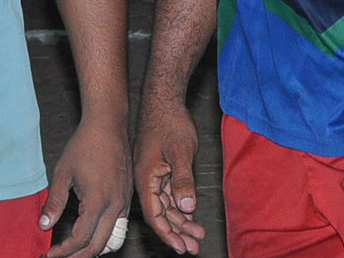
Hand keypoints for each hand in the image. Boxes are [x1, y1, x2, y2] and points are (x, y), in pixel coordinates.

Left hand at [42, 116, 129, 257]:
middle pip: (98, 245)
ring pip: (112, 239)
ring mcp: (124, 203)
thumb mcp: (63, 173)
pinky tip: (90, 233)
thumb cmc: (84, 145)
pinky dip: (104, 236)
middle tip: (60, 257)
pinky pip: (118, 225)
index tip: (50, 254)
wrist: (108, 125)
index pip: (80, 238)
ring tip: (74, 251)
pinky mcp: (127, 198)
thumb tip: (44, 226)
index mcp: (98, 202)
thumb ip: (54, 202)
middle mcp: (115, 206)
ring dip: (93, 249)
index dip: (63, 251)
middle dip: (78, 256)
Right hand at [134, 101, 204, 252]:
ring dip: (181, 221)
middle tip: (194, 247)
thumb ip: (183, 180)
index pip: (154, 214)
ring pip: (166, 205)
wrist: (165, 100)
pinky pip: (170, 194)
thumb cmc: (170, 123)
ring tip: (198, 236)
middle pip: (160, 214)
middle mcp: (147, 179)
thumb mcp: (180, 152)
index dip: (167, 232)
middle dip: (177, 232)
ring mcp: (154, 174)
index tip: (180, 247)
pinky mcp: (162, 169)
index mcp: (145, 178)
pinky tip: (192, 215)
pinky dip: (181, 206)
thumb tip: (186, 208)